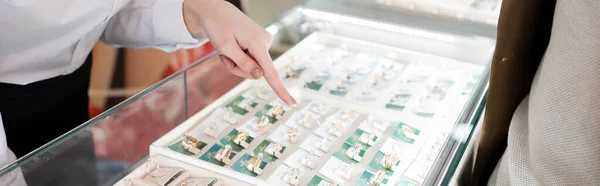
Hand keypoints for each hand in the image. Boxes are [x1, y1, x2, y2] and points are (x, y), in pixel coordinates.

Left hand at [182, 0, 296, 105]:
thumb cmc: (218, 26)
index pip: (270, 72)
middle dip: (238, 69)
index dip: (280, 89)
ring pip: (252, 67)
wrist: (215, 10)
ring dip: (237, 63)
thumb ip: (243, 64)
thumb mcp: (226, 48)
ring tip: (226, 50)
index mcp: (258, 43)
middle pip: (256, 72)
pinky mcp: (260, 43)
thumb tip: (260, 76)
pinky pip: (251, 60)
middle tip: (223, 55)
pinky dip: (239, 58)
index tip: (291, 103)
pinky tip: (232, 47)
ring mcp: (264, 42)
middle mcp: (265, 42)